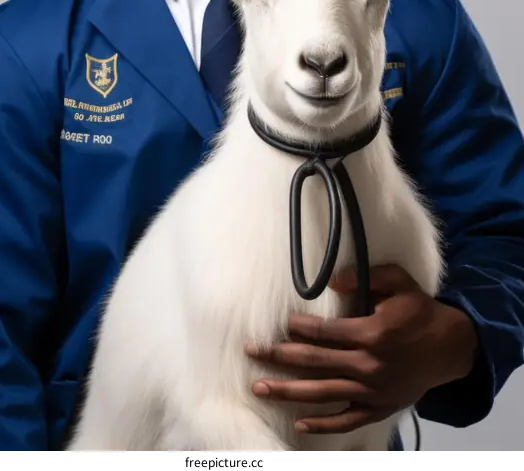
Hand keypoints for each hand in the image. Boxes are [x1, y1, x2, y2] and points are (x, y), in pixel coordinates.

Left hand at [244, 264, 478, 434]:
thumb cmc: (420, 311)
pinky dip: (324, 424)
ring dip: (288, 391)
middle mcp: (368, 364)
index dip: (299, 328)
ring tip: (259, 387)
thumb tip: (332, 281)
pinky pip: (347, 419)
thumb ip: (365, 276)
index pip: (324, 332)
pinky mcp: (378, 407)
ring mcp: (372, 390)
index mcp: (371, 333)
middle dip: (278, 357)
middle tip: (250, 352)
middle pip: (314, 362)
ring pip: (322, 393)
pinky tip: (300, 424)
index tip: (279, 324)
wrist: (450, 348)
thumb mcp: (399, 282)